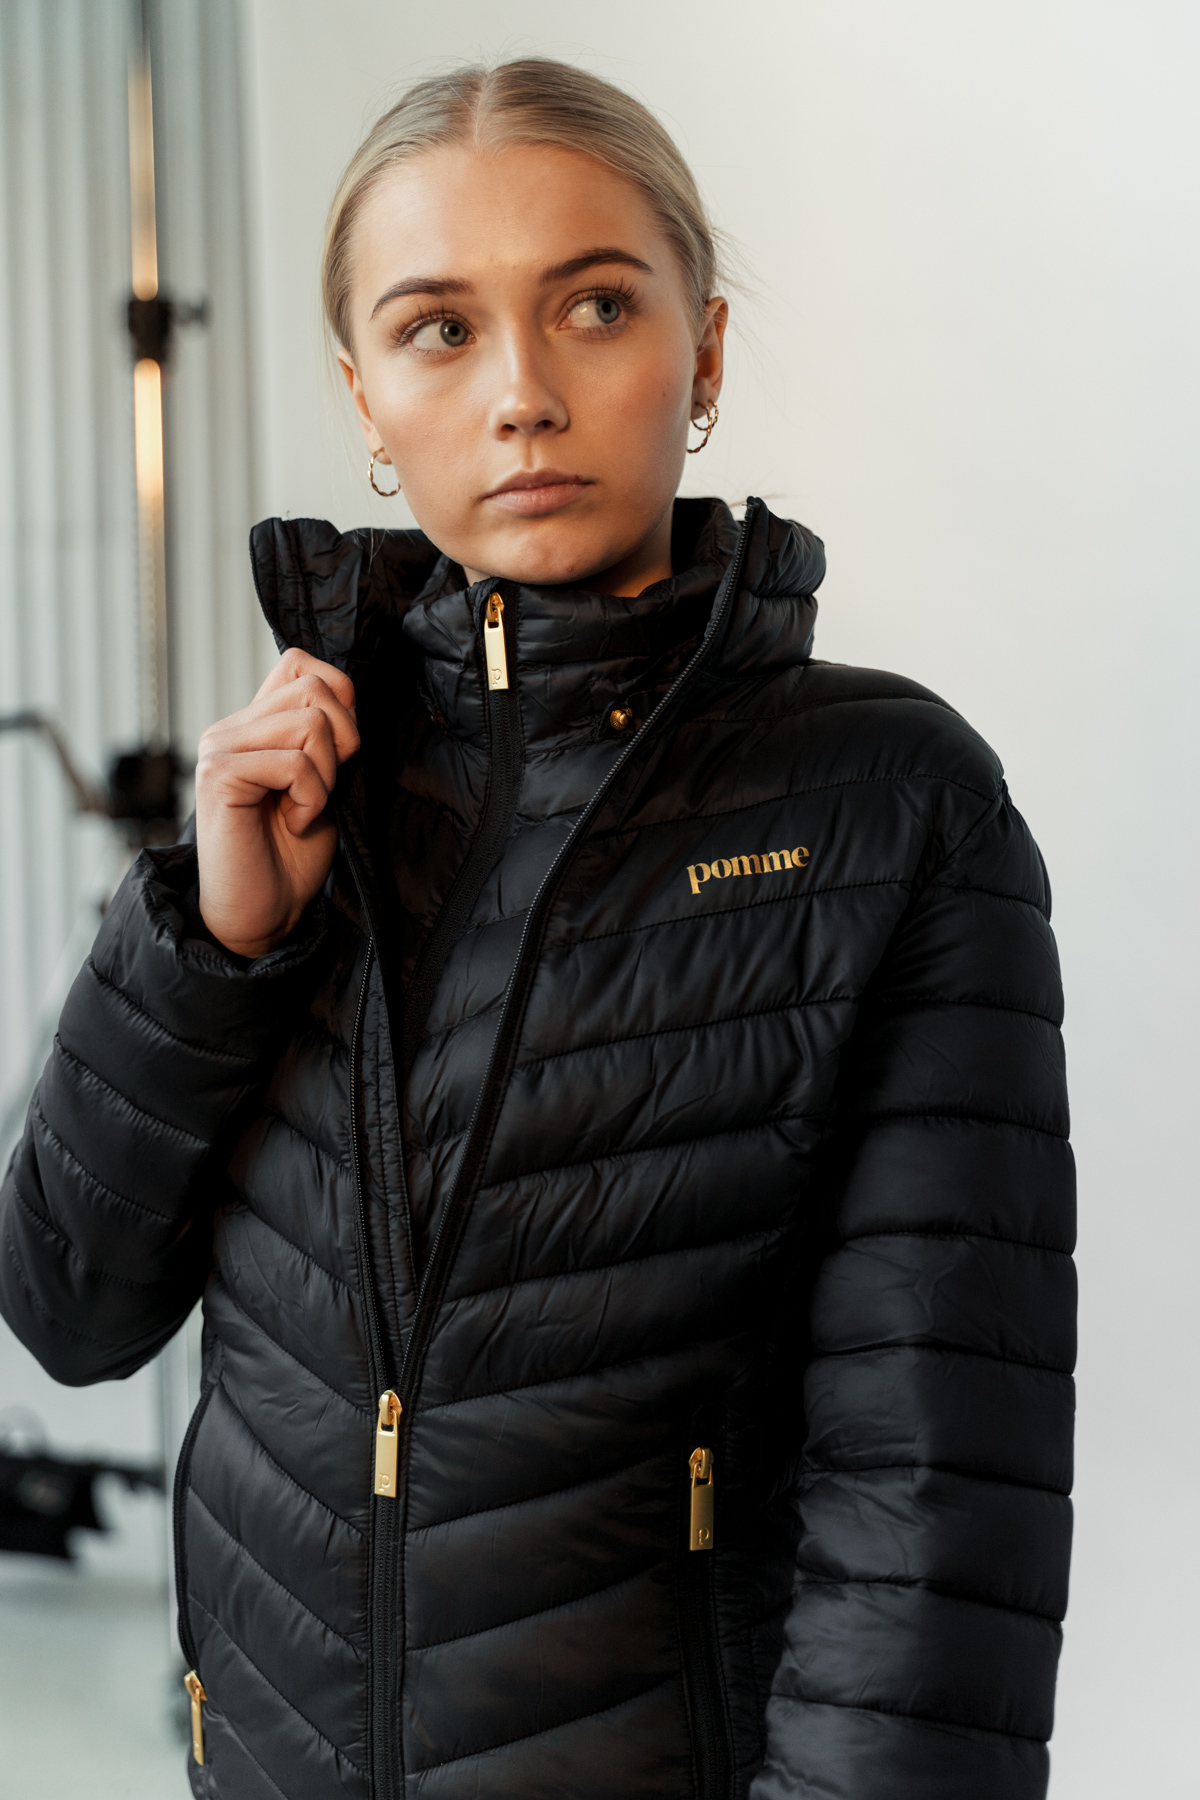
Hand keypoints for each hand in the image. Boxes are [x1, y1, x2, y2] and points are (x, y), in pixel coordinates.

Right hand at [195, 649, 359, 957]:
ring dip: (325, 777)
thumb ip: (326, 736)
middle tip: (323, 789)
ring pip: (310, 722)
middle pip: (314, 687)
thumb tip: (348, 698)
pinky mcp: (219, 775)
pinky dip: (311, 799)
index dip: (339, 697)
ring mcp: (220, 748)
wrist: (265, 914)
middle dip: (342, 741)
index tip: (338, 755)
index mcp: (255, 724)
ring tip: (303, 810)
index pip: (300, 662)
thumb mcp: (324, 782)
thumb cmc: (294, 855)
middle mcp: (231, 728)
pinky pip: (294, 763)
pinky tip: (293, 823)